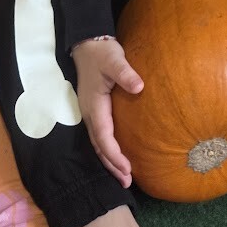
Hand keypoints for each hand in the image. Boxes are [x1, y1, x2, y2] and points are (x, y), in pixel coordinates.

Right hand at [71, 38, 143, 186]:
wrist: (87, 44)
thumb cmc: (102, 52)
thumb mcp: (115, 59)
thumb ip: (126, 73)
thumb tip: (139, 87)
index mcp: (94, 105)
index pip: (104, 137)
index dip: (115, 155)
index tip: (127, 168)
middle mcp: (90, 113)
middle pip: (100, 145)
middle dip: (112, 165)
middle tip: (127, 182)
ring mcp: (90, 112)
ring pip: (98, 142)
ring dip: (109, 160)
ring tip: (123, 176)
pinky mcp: (94, 109)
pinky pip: (100, 135)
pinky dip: (107, 149)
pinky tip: (116, 154)